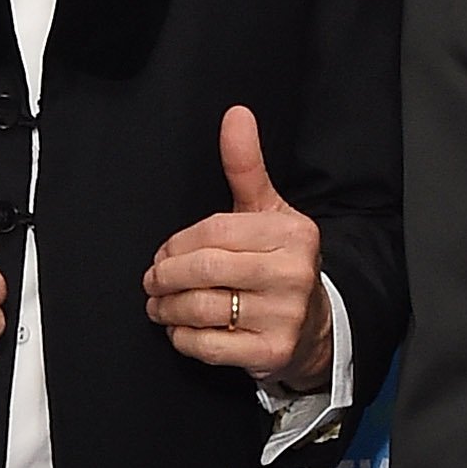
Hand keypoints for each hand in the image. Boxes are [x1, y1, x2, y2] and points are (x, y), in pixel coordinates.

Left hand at [144, 106, 330, 390]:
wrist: (315, 326)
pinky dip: (183, 337)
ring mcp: (284, 315)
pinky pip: (208, 344)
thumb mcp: (268, 211)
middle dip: (166, 275)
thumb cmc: (279, 262)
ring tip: (158, 304)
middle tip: (152, 279)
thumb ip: (245, 167)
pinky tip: (180, 328)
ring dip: (167, 307)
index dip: (178, 242)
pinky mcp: (272, 352)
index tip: (163, 252)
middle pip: (204, 268)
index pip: (215, 230)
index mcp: (292, 232)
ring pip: (201, 307)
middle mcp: (293, 272)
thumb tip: (236, 115)